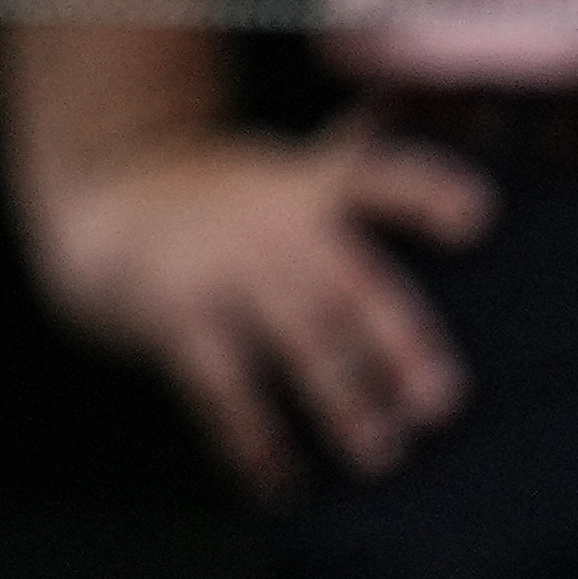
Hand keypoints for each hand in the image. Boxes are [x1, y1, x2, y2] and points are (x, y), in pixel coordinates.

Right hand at [30, 120, 493, 493]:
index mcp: (309, 189)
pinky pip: (219, 386)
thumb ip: (360, 147)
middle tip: (441, 403)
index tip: (476, 215)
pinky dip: (252, 439)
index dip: (424, 194)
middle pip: (343, 281)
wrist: (101, 200)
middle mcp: (269, 225)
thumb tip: (438, 99)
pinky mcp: (173, 317)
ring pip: (290, 339)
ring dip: (337, 398)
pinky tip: (281, 480)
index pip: (377, 180)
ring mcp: (218, 271)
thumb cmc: (223, 193)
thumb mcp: (288, 162)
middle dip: (394, 339)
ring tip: (378, 453)